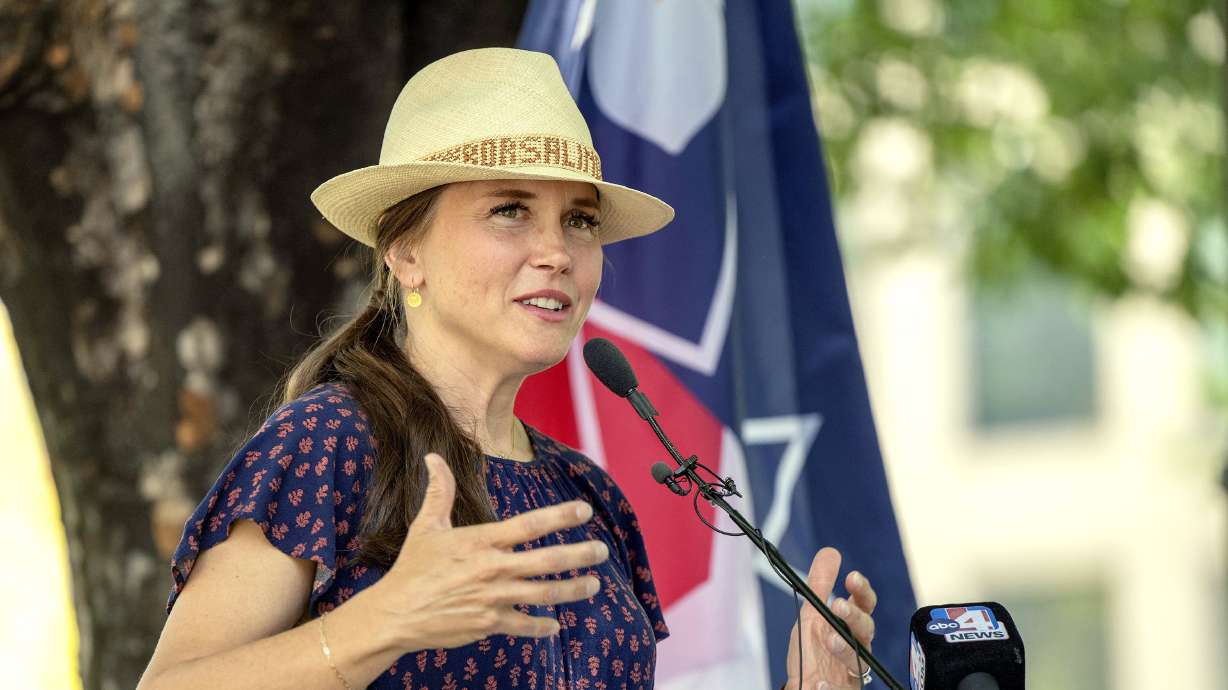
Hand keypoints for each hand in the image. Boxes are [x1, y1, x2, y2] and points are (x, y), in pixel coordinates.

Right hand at [368, 452, 609, 650]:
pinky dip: (543, 626)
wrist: (395, 614)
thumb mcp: (426, 526)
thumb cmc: (412, 569)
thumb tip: (434, 457)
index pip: (529, 525)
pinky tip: (557, 624)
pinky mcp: (489, 624)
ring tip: (594, 584)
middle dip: (579, 555)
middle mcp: (492, 569)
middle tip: (602, 551)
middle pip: (546, 560)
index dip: (560, 516)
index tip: (584, 511)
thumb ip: (439, 491)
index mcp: (481, 542)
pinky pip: (524, 625)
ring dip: (572, 589)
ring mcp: (493, 598)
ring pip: (543, 593)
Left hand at [783, 547, 877, 689]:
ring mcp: (853, 668)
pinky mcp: (845, 689)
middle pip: (866, 629)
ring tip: (829, 640)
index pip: (865, 604)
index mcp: (850, 625)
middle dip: (854, 616)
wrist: (805, 683)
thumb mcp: (811, 615)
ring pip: (860, 658)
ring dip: (844, 647)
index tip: (851, 577)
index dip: (861, 590)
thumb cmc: (813, 650)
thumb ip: (819, 585)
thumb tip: (830, 552)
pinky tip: (820, 682)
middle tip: (837, 606)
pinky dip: (830, 686)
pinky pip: (841, 689)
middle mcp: (856, 645)